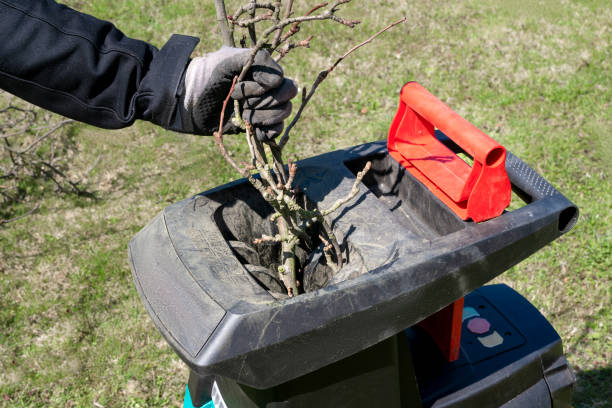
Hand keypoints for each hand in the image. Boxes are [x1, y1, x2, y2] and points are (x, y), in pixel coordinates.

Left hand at [181, 47, 296, 139]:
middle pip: (287, 99)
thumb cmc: (208, 76)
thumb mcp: (229, 60)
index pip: (283, 82)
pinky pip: (276, 132)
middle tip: (242, 101)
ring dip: (262, 116)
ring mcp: (263, 109)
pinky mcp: (258, 126)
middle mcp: (267, 90)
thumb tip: (278, 82)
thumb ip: (257, 61)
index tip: (240, 85)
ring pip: (282, 115)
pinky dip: (267, 132)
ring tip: (243, 114)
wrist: (189, 101)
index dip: (264, 88)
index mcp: (264, 72)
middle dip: (265, 102)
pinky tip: (251, 128)